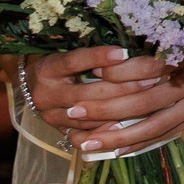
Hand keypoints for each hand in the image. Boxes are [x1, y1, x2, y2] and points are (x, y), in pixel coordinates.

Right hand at [22, 47, 167, 145]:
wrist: (31, 85)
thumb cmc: (60, 63)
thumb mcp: (69, 52)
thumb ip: (93, 54)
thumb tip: (130, 47)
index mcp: (48, 69)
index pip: (74, 61)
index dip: (99, 57)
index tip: (125, 52)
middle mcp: (46, 94)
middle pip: (87, 92)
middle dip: (123, 86)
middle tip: (153, 78)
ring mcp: (52, 116)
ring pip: (90, 116)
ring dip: (122, 109)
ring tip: (150, 100)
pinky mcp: (59, 132)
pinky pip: (86, 135)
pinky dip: (109, 130)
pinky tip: (131, 125)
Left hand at [24, 46, 183, 156]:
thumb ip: (171, 33)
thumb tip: (125, 37)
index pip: (148, 67)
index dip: (117, 72)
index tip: (89, 72)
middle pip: (143, 102)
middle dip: (105, 110)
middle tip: (72, 114)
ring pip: (153, 127)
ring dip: (117, 137)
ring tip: (86, 143)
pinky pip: (169, 134)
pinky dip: (143, 143)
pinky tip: (118, 150)